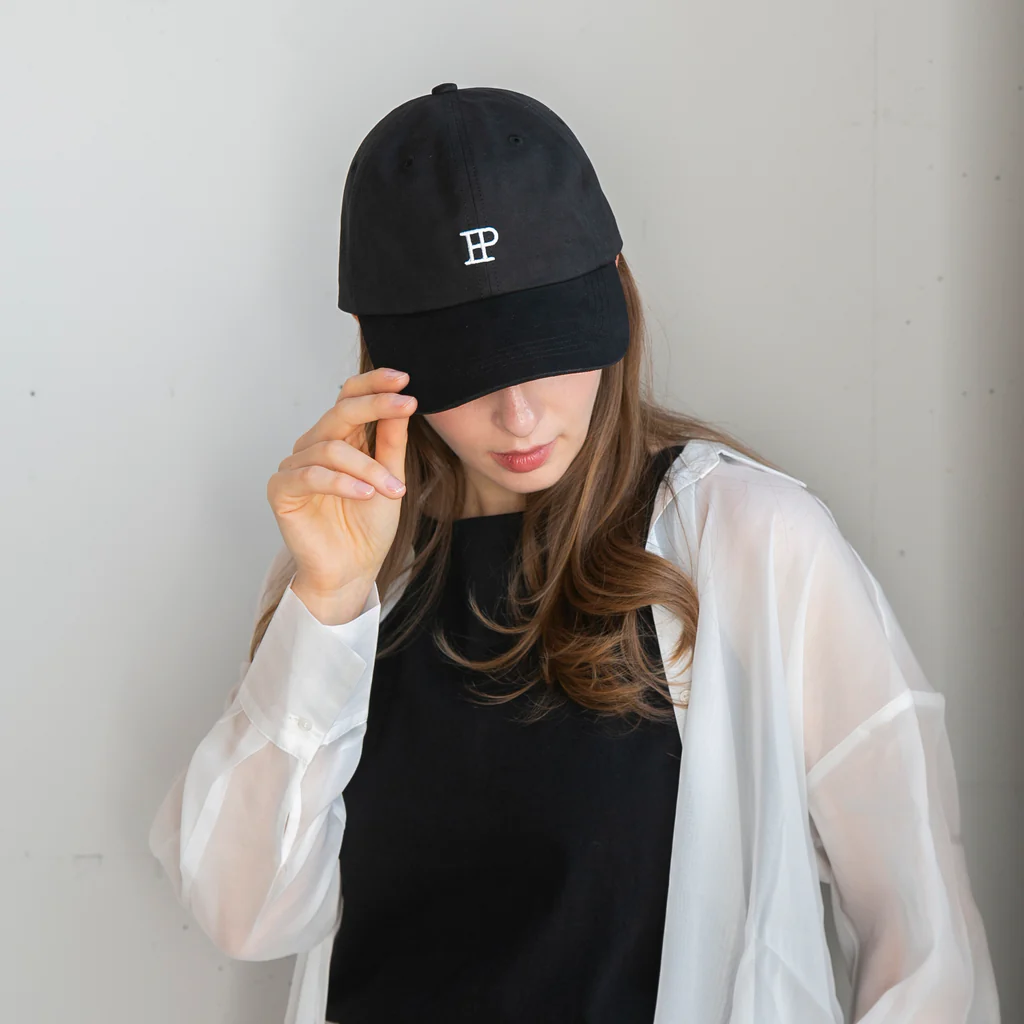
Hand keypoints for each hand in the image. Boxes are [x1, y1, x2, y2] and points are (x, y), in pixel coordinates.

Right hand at [266, 367, 416, 597]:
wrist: (353, 568)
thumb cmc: (369, 526)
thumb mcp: (390, 478)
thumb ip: (391, 441)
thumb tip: (402, 401)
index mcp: (340, 438)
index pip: (349, 397)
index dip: (373, 384)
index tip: (403, 378)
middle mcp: (314, 446)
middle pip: (340, 412)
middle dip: (376, 406)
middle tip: (406, 405)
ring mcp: (295, 466)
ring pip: (332, 448)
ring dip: (369, 468)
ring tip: (394, 490)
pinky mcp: (282, 490)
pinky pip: (311, 475)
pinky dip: (342, 483)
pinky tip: (366, 495)